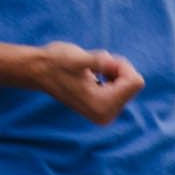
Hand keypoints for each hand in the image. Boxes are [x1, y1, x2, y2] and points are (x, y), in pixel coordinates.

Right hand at [19, 43, 144, 123]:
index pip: (135, 82)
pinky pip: (122, 89)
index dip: (121, 66)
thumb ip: (95, 61)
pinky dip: (111, 78)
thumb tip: (109, 62)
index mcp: (102, 106)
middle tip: (95, 68)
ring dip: (113, 72)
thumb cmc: (56, 62)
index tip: (102, 63)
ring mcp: (105, 114)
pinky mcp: (103, 110)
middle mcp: (106, 115)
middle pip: (133, 84)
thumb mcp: (77, 59)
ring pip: (128, 85)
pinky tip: (92, 78)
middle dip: (117, 70)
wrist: (39, 70)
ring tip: (91, 72)